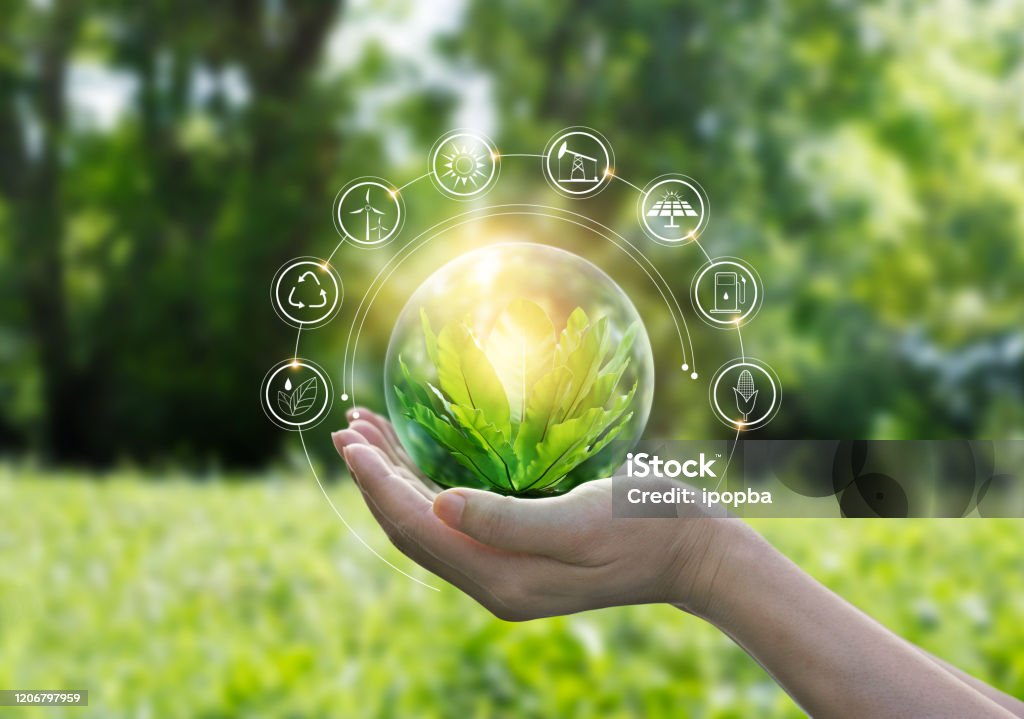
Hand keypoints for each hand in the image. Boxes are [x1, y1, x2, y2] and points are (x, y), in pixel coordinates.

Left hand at [333, 408, 752, 620]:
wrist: (695, 550)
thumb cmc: (647, 524)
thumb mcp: (580, 519)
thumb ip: (505, 519)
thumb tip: (436, 506)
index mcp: (503, 578)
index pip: (417, 528)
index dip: (378, 483)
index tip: (352, 438)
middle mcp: (495, 581)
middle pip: (414, 528)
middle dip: (376, 478)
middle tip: (348, 426)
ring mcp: (507, 570)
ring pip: (431, 524)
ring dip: (397, 479)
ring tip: (369, 432)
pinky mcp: (520, 553)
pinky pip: (457, 521)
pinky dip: (429, 486)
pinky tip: (420, 458)